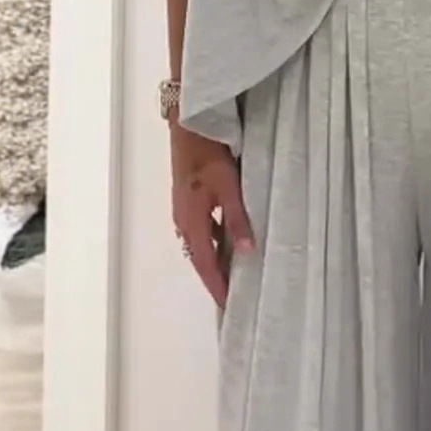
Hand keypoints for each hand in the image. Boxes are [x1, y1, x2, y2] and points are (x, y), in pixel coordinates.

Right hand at [171, 128, 253, 308]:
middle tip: (231, 298)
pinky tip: (228, 241)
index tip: (228, 306)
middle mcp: (183, 219)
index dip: (217, 286)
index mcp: (191, 220)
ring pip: (199, 244)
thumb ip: (237, 218)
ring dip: (213, 261)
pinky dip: (213, 242)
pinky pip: (200, 229)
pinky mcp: (187, 198)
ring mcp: (183, 208)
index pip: (205, 263)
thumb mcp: (228, 185)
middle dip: (214, 279)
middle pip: (199, 258)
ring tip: (233, 275)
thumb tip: (247, 251)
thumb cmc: (208, 153)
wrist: (189, 124)